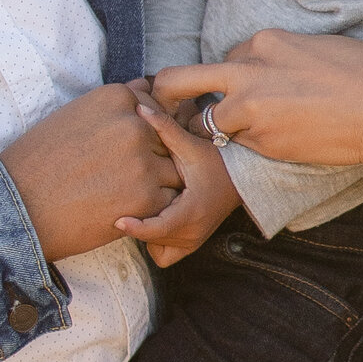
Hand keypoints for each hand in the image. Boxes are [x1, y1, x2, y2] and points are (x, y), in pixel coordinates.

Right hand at [2, 82, 179, 263]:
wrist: (19, 207)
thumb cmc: (39, 162)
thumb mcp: (72, 116)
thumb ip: (113, 107)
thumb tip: (144, 91)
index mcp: (116, 98)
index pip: (154, 110)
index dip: (142, 134)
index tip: (122, 150)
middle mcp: (134, 125)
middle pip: (167, 139)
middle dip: (153, 157)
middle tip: (124, 175)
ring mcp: (144, 161)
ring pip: (173, 169)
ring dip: (156, 183)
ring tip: (125, 193)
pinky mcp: (147, 198)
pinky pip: (169, 199)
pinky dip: (153, 208)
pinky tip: (125, 209)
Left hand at [117, 96, 243, 266]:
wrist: (245, 178)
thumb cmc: (218, 161)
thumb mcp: (191, 145)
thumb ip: (165, 128)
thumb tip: (140, 107)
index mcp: (192, 211)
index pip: (157, 230)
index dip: (135, 227)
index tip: (117, 220)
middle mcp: (194, 232)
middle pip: (153, 240)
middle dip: (140, 224)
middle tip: (129, 203)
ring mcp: (194, 241)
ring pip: (157, 249)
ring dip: (149, 234)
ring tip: (146, 209)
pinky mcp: (193, 244)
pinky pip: (166, 254)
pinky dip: (158, 242)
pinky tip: (156, 218)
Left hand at [153, 30, 362, 171]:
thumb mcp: (320, 48)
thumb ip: (287, 58)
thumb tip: (279, 71)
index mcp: (265, 41)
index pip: (229, 58)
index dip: (233, 78)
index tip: (241, 92)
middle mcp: (247, 70)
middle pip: (180, 79)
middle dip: (165, 95)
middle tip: (165, 109)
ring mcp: (250, 107)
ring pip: (210, 121)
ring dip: (219, 131)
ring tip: (245, 138)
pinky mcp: (261, 140)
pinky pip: (241, 146)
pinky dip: (252, 148)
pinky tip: (285, 144)